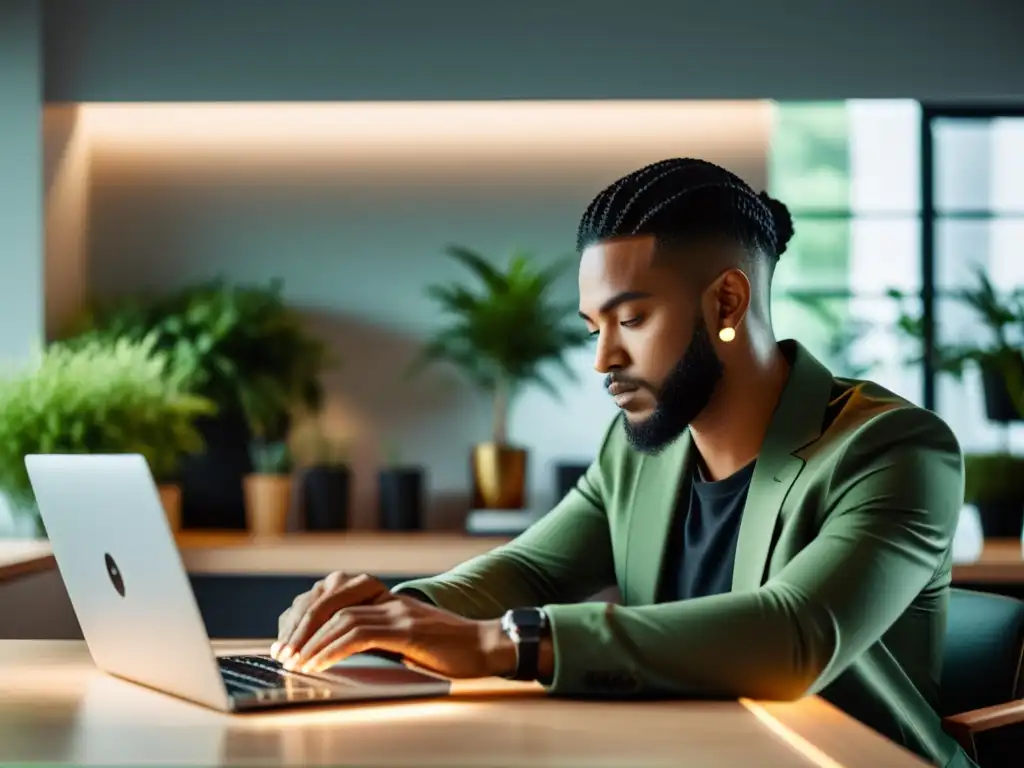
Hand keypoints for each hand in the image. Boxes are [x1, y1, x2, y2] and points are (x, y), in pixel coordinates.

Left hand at [270, 571, 515, 678]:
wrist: (486, 646)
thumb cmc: (449, 650)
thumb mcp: (407, 640)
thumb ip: (379, 638)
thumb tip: (343, 653)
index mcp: (386, 600)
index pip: (335, 601)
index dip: (307, 620)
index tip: (288, 644)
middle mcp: (388, 600)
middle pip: (331, 605)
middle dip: (301, 630)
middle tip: (282, 654)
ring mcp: (397, 612)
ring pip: (341, 620)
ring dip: (312, 643)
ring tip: (295, 663)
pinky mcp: (406, 630)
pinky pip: (359, 635)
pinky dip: (333, 650)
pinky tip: (319, 665)